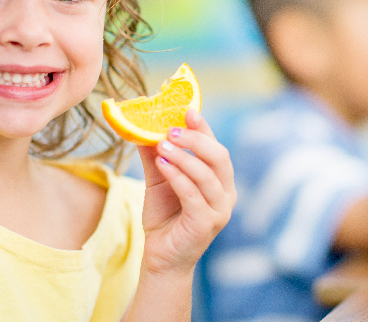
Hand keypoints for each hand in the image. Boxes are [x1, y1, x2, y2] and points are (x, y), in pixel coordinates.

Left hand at [136, 109, 235, 275]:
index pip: (215, 147)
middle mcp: (226, 193)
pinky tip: (161, 165)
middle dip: (197, 139)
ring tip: (161, 145)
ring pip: (207, 175)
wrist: (162, 257)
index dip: (204, 127)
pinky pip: (193, 195)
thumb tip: (141, 125)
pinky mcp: (206, 224)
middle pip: (220, 157)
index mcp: (219, 179)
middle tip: (171, 129)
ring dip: (184, 157)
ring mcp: (220, 210)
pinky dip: (178, 177)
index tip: (186, 109)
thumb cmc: (165, 217)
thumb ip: (154, 154)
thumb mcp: (158, 179)